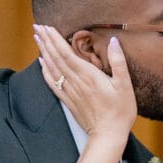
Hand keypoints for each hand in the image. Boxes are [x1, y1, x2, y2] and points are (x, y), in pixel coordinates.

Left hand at [34, 22, 135, 141]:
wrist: (107, 135)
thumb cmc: (119, 111)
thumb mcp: (125, 85)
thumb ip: (118, 62)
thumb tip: (113, 41)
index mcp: (88, 75)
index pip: (66, 52)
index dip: (55, 39)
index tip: (47, 27)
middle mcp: (75, 81)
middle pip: (56, 57)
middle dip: (46, 41)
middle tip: (37, 27)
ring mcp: (69, 91)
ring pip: (52, 68)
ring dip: (43, 52)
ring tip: (37, 38)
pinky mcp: (68, 100)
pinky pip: (52, 83)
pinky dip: (44, 71)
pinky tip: (41, 63)